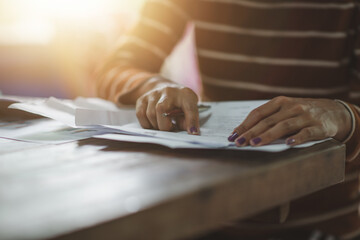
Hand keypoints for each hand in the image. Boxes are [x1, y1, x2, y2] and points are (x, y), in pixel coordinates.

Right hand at [135, 80, 199, 133]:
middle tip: (170, 129)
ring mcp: (153, 93)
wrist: (166, 89)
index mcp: (185, 94)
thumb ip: (189, 120)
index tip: (193, 133)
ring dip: (156, 125)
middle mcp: (168, 91)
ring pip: (150, 114)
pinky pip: (140, 114)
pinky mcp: (142, 98)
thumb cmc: (181, 103)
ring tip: (163, 125)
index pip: (189, 107)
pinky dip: (147, 124)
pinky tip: (154, 123)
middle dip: (164, 126)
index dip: (191, 121)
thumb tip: (189, 132)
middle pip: (161, 109)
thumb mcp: (189, 108)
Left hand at [228, 96, 351, 145]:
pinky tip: (287, 144)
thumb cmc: (301, 113)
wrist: (334, 111)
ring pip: (283, 126)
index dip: (244, 124)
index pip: (258, 113)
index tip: (233, 135)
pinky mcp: (319, 127)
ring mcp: (305, 116)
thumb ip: (269, 118)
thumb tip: (244, 133)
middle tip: (238, 142)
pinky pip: (306, 133)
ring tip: (255, 143)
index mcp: (280, 102)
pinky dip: (297, 138)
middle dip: (251, 132)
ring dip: (268, 135)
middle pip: (267, 121)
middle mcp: (291, 107)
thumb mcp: (285, 110)